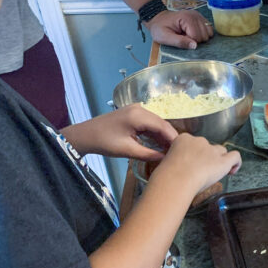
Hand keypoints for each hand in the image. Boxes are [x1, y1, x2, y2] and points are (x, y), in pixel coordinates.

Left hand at [61, 104, 177, 158]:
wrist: (84, 135)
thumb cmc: (104, 142)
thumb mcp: (127, 150)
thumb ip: (149, 154)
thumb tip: (166, 159)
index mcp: (138, 115)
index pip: (163, 126)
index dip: (174, 139)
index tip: (182, 151)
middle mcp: (140, 108)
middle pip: (162, 123)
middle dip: (170, 138)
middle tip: (179, 152)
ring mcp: (136, 110)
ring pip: (156, 123)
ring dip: (163, 136)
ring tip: (170, 151)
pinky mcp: (133, 114)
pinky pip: (149, 123)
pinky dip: (155, 133)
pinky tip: (159, 144)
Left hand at [145, 9, 213, 48]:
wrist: (158, 18)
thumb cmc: (160, 28)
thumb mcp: (164, 37)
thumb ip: (179, 42)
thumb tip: (195, 46)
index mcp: (186, 18)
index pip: (197, 37)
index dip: (189, 41)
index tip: (180, 38)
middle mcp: (195, 15)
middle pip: (204, 35)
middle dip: (195, 40)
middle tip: (183, 36)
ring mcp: (199, 16)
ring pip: (209, 33)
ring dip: (200, 37)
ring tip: (188, 35)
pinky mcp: (201, 18)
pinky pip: (209, 29)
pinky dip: (203, 34)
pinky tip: (194, 33)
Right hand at [152, 133, 241, 193]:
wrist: (176, 180)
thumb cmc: (167, 176)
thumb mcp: (166, 162)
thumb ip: (176, 160)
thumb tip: (180, 167)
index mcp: (183, 139)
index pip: (193, 144)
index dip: (195, 155)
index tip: (191, 165)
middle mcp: (199, 141)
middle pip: (208, 147)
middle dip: (206, 158)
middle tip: (199, 173)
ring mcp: (212, 150)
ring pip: (221, 151)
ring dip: (219, 160)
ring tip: (215, 172)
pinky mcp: (222, 161)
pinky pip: (235, 156)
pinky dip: (236, 163)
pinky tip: (232, 171)